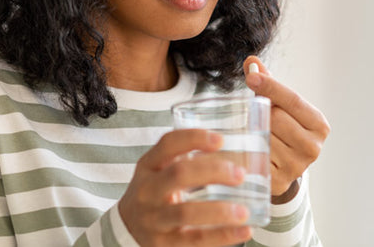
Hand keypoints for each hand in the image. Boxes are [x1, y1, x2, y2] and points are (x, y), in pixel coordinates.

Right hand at [118, 129, 253, 246]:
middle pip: (179, 174)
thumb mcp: (159, 171)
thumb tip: (236, 152)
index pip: (168, 144)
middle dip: (213, 171)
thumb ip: (185, 160)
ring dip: (219, 211)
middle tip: (239, 175)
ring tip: (243, 211)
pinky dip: (223, 236)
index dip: (194, 138)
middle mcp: (148, 191)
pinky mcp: (165, 244)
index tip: (220, 140)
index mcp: (148, 166)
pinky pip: (195, 240)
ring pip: (186, 212)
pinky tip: (244, 231)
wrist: (128, 227)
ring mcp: (154, 219)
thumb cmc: (154, 194)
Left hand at [244, 56, 329, 200]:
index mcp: (319, 125)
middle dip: (261, 112)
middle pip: (275, 118)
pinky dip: (247, 147)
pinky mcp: (277, 181)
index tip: (251, 76)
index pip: (294, 100)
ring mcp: (296, 167)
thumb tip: (251, 61)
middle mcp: (313, 147)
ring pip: (263, 136)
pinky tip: (248, 146)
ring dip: (252, 130)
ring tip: (255, 132)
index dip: (271, 86)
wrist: (282, 168)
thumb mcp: (279, 105)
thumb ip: (266, 83)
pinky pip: (254, 155)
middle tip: (257, 114)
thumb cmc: (281, 129)